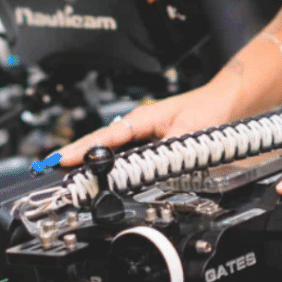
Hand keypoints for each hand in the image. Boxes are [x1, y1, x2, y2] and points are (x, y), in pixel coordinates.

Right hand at [56, 79, 241, 167]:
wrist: (228, 104)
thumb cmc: (209, 112)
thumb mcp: (192, 134)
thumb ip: (171, 152)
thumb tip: (154, 167)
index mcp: (142, 119)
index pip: (106, 137)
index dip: (84, 150)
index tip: (62, 159)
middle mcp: (138, 127)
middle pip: (101, 143)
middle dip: (77, 156)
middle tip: (53, 170)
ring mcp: (144, 136)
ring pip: (112, 151)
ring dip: (92, 163)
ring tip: (69, 176)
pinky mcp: (152, 146)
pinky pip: (126, 157)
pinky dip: (111, 167)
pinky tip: (104, 178)